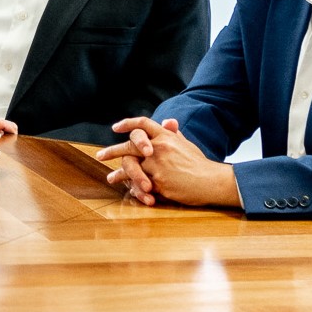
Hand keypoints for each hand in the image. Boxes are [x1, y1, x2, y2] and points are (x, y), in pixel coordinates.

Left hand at [95, 117, 239, 207]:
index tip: (116, 128)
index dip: (128, 124)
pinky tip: (127, 190)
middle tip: (100, 155)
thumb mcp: (186, 144)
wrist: (212, 181)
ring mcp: (158, 165)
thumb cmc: (199, 163)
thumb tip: (168, 121)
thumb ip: (173, 134)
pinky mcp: (159, 182)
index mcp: (166, 136)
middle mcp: (159, 148)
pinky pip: (141, 184)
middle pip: (129, 146)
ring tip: (111, 178)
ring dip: (119, 174)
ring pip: (131, 167)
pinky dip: (134, 188)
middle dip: (112, 151)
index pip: (143, 124)